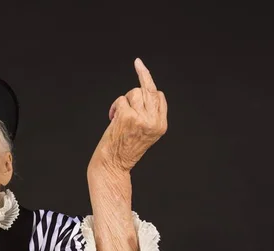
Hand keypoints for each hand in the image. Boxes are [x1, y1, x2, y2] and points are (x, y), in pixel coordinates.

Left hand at [90, 58, 167, 172]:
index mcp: (161, 125)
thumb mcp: (144, 132)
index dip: (149, 86)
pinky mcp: (128, 116)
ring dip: (124, 100)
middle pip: (149, 90)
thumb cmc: (125, 148)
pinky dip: (115, 107)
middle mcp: (154, 121)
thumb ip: (148, 114)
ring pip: (134, 93)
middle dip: (142, 74)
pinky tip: (112, 118)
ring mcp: (141, 118)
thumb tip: (144, 91)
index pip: (159, 96)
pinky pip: (121, 100)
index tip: (142, 69)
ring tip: (118, 115)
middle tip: (138, 62)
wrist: (113, 164)